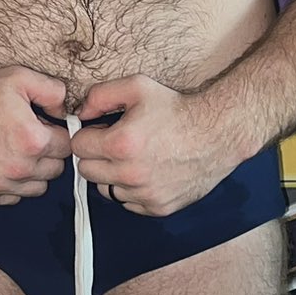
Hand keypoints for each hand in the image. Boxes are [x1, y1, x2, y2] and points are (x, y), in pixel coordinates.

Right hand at [0, 65, 71, 204]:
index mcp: (32, 141)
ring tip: (17, 151)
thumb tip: (65, 110)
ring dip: (34, 172)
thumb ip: (53, 92)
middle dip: (48, 153)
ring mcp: (1, 184)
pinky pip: (14, 197)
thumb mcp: (20, 78)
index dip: (58, 133)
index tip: (47, 128)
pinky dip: (13, 185)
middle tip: (30, 137)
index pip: (67, 146)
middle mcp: (19, 168)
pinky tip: (3, 163)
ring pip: (38, 187)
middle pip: (56, 169)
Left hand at [69, 75, 245, 217]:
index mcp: (121, 144)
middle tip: (115, 144)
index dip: (88, 135)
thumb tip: (80, 113)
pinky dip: (131, 190)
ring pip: (105, 189)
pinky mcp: (158, 208)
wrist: (217, 134)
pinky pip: (128, 202)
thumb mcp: (137, 87)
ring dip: (112, 175)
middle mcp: (130, 174)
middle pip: (86, 171)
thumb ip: (100, 95)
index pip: (78, 147)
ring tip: (133, 158)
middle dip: (95, 156)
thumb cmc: (177, 109)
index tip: (102, 130)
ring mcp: (145, 194)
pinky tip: (147, 171)